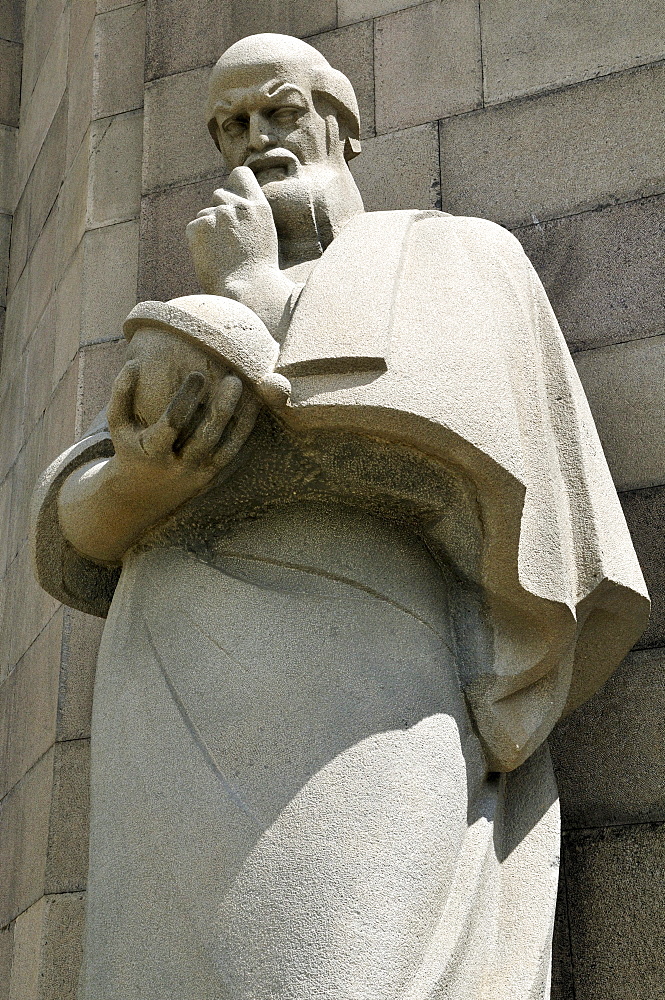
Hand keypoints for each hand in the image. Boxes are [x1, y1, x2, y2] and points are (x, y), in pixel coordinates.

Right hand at [107, 360, 258, 511]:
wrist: (140, 497)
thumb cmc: (130, 449)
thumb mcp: (118, 425)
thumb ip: (121, 394)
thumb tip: (132, 362)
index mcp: (153, 452)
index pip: (173, 424)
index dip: (185, 399)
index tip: (198, 374)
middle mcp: (178, 466)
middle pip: (205, 438)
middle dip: (221, 409)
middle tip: (234, 380)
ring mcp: (197, 473)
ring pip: (225, 448)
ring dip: (240, 420)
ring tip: (252, 392)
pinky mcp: (210, 476)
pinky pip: (231, 454)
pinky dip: (244, 432)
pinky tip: (254, 409)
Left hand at [186, 166, 279, 294]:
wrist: (247, 291)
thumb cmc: (256, 271)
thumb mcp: (263, 235)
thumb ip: (248, 214)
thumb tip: (225, 202)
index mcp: (258, 207)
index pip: (240, 174)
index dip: (233, 186)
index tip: (233, 200)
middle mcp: (238, 206)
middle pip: (219, 194)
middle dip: (220, 211)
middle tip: (229, 240)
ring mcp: (218, 215)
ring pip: (205, 213)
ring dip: (209, 228)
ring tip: (222, 253)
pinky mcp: (199, 227)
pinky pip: (193, 227)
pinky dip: (198, 240)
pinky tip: (211, 257)